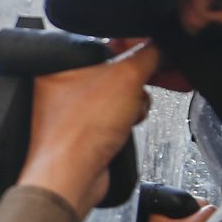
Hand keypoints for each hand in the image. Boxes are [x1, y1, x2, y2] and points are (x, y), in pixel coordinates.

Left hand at [18, 43, 157, 212]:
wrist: (73, 177)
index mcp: (59, 64)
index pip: (106, 45)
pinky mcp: (86, 132)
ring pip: (119, 95)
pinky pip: (115, 117)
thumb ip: (147, 54)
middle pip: (115, 71)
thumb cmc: (80, 130)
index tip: (155, 53)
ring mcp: (73, 111)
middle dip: (137, 81)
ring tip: (130, 112)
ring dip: (134, 103)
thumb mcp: (126, 77)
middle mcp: (61, 86)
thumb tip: (161, 46)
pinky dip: (126, 121)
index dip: (133, 48)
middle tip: (149, 84)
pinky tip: (126, 126)